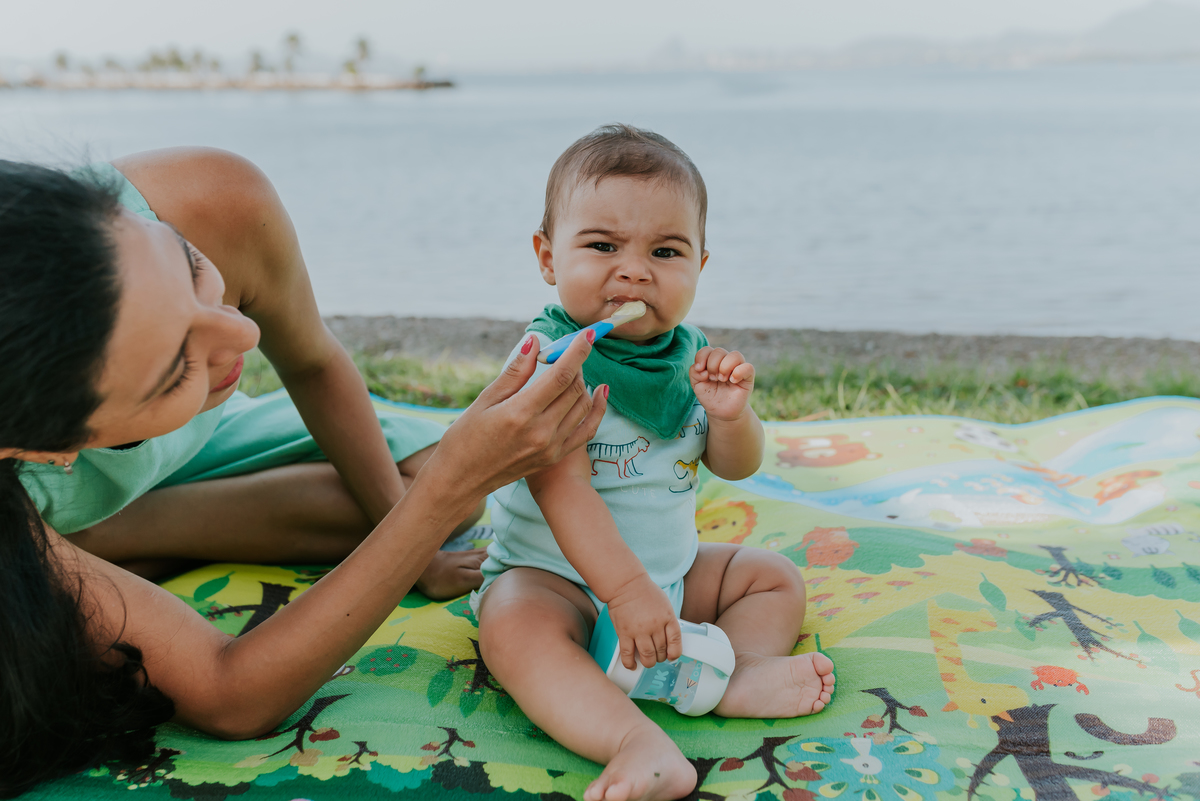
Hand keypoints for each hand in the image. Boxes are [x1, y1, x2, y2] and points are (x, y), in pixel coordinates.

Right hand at [430, 332, 607, 501]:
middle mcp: (541, 432)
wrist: (461, 479)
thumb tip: (535, 342)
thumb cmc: (466, 437)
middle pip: (574, 388)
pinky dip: (596, 409)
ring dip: (582, 382)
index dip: (578, 351)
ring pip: (582, 405)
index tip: (588, 334)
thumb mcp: (485, 400)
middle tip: (567, 351)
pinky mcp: (555, 457)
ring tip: (570, 370)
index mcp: (521, 413)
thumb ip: (515, 371)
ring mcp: (551, 447)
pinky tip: (599, 392)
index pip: (560, 375)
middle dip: (577, 364)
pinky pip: (587, 429)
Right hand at [606, 573, 682, 669]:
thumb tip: (669, 639)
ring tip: (647, 661)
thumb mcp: (665, 605)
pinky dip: (630, 663)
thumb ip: (667, 621)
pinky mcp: (624, 634)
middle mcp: (655, 626)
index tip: (672, 657)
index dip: (675, 653)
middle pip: (662, 651)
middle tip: (657, 656)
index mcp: (667, 618)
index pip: (676, 641)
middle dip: (660, 657)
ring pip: (647, 656)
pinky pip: (628, 655)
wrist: (626, 585)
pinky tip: (632, 665)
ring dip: (649, 662)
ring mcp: (639, 631)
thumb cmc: (646, 593)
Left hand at [690, 347, 754, 421]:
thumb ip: (694, 372)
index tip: (700, 369)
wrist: (721, 412)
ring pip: (735, 355)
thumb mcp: (697, 385)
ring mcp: (737, 368)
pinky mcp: (748, 377)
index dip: (702, 356)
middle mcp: (725, 362)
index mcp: (712, 361)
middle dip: (712, 365)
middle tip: (712, 379)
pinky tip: (733, 381)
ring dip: (725, 367)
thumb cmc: (710, 396)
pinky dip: (739, 372)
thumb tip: (702, 368)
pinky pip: (748, 367)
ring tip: (722, 380)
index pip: (707, 349)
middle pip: (719, 351)